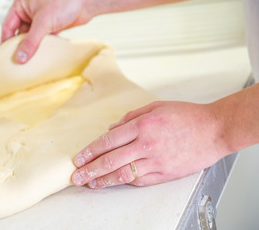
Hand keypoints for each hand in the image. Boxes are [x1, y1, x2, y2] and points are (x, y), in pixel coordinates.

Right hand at [1, 0, 91, 62]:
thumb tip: (20, 57)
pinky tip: (42, 55)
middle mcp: (30, 10)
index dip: (6, 41)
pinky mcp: (52, 24)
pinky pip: (43, 38)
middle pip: (19, 32)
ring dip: (32, 47)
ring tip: (30, 60)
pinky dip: (42, 46)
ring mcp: (41, 17)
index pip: (8, 25)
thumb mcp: (44, 22)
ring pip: (32, 36)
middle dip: (19, 46)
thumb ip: (31, 42)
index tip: (5, 55)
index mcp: (22, 3)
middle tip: (18, 61)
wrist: (87, 0)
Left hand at [71, 101, 229, 188]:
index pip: (108, 141)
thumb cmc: (187, 116)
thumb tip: (111, 129)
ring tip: (90, 183)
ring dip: (104, 180)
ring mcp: (157, 160)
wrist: (215, 129)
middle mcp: (147, 144)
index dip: (90, 151)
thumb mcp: (156, 107)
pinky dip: (126, 182)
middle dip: (90, 169)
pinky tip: (114, 182)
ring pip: (124, 174)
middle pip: (111, 160)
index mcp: (143, 125)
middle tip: (76, 176)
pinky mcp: (166, 173)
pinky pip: (141, 180)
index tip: (79, 158)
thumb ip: (131, 117)